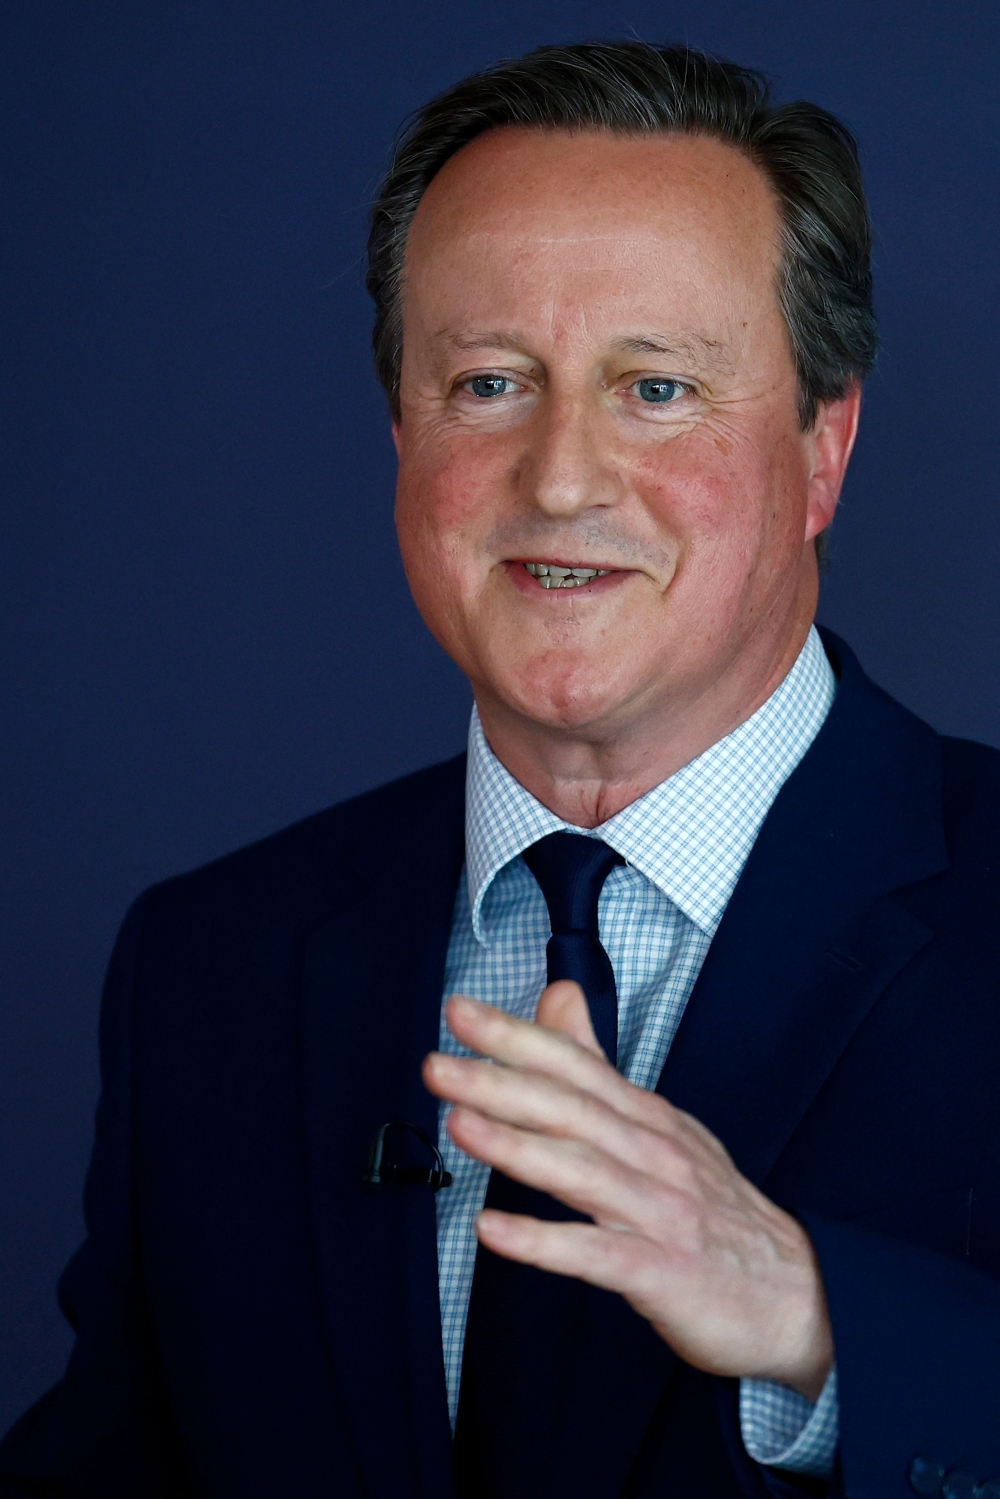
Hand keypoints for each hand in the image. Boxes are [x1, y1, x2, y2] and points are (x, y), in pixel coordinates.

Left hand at [422, 983, 833, 1400]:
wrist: (795, 1294)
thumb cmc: (714, 1210)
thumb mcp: (658, 1125)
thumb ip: (596, 1063)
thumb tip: (557, 996)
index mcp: (646, 1117)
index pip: (574, 1064)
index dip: (517, 1036)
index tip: (461, 1012)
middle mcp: (651, 1153)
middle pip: (570, 1108)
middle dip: (501, 1082)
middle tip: (438, 1065)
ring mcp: (658, 1210)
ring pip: (580, 1170)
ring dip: (517, 1146)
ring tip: (460, 1124)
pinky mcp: (660, 1271)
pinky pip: (595, 1253)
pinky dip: (543, 1241)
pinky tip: (493, 1231)